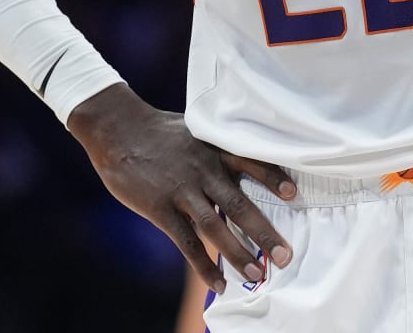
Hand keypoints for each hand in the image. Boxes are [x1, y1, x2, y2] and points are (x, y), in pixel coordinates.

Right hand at [66, 84, 298, 292]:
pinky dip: (202, 265)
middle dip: (263, 232)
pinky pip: (186, 242)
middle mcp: (205, 170)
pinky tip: (217, 283)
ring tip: (256, 275)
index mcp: (215, 149)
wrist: (119, 129)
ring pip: (215, 227)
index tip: (293, 193)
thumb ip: (219, 149)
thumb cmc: (161, 131)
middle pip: (240, 204)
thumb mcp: (197, 129)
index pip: (252, 163)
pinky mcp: (161, 208)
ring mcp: (182, 190)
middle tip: (284, 256)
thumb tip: (245, 162)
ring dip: (237, 253)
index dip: (273, 178)